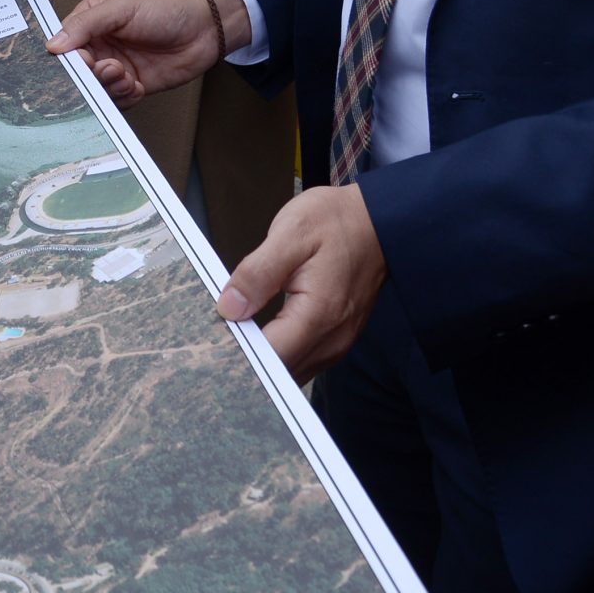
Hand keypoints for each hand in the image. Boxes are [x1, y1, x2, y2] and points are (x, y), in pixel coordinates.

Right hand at [48, 0, 234, 105]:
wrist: (206, 28)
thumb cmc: (165, 7)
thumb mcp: (121, 7)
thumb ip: (86, 24)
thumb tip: (53, 45)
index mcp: (90, 21)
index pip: (65, 45)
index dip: (69, 58)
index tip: (83, 61)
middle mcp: (100, 46)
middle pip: (78, 71)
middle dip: (91, 76)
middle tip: (112, 68)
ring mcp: (116, 67)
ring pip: (96, 89)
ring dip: (109, 88)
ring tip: (127, 76)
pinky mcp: (133, 85)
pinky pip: (117, 101)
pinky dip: (125, 98)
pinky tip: (137, 85)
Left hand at [217, 184, 385, 379]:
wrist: (380, 221)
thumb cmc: (338, 222)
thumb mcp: (290, 234)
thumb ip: (257, 273)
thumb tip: (228, 307)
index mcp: (319, 314)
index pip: (270, 356)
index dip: (238, 352)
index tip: (213, 338)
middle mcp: (332, 338)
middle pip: (279, 372)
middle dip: (246, 359)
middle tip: (215, 337)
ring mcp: (337, 343)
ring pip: (291, 371)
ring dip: (262, 361)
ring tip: (233, 335)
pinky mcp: (336, 339)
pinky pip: (303, 360)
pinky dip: (279, 354)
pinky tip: (258, 336)